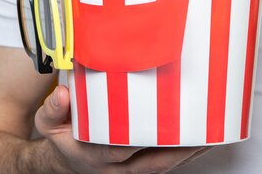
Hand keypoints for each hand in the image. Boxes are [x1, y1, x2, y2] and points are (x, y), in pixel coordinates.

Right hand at [35, 85, 209, 173]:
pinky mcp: (138, 170)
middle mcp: (116, 168)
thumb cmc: (62, 139)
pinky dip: (184, 156)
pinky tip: (201, 143)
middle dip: (181, 149)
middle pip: (154, 162)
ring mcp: (129, 172)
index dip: (144, 138)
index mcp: (94, 155)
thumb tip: (62, 95)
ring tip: (213, 135)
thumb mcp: (48, 124)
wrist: (64, 162)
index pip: (122, 148)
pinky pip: (165, 165)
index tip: (165, 125)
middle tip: (205, 131)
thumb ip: (52, 110)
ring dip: (188, 154)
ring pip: (164, 166)